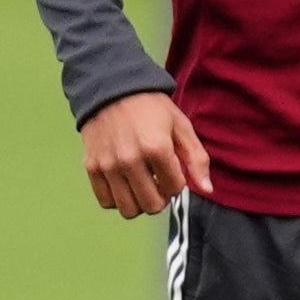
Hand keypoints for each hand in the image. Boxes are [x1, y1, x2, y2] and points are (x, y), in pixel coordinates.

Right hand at [80, 91, 211, 217]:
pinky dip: (118, 199)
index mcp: (156, 148)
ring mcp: (108, 165)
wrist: (112, 89)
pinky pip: (106, 201)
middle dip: (161, 198)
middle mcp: (130, 160)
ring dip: (139, 203)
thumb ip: (197, 159)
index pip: (175, 189)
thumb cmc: (151, 107)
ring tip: (142, 185)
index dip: (178, 183)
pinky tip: (125, 184)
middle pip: (151, 205)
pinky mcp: (92, 167)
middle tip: (159, 183)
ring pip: (128, 210)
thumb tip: (207, 189)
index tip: (173, 171)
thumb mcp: (181, 126)